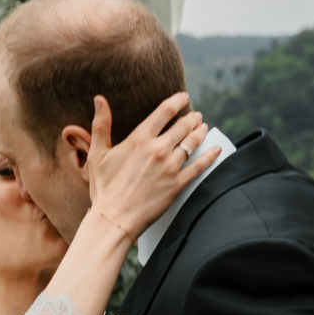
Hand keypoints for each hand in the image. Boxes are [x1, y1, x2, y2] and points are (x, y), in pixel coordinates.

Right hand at [85, 92, 219, 240]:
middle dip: (192, 118)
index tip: (183, 96)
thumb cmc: (104, 188)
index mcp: (139, 139)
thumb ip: (100, 125)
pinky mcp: (177, 184)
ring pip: (192, 143)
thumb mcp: (97, 154)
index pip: (164, 112)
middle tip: (196, 116)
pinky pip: (199, 166)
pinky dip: (210, 156)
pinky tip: (216, 149)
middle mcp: (158, 149)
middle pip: (182, 126)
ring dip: (200, 132)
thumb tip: (99, 99)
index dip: (177, 100)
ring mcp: (170, 167)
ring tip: (204, 127)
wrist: (115, 218)